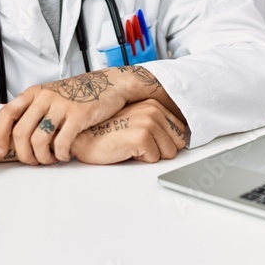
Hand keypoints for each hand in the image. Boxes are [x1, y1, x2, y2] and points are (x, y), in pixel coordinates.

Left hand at [0, 70, 130, 164]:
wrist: (111, 84)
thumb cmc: (80, 94)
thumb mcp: (52, 96)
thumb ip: (34, 111)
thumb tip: (16, 136)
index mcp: (34, 93)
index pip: (6, 114)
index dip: (0, 135)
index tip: (2, 150)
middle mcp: (45, 97)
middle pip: (20, 132)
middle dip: (23, 154)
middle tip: (32, 162)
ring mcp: (62, 105)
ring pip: (38, 140)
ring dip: (42, 158)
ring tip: (50, 160)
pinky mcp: (79, 115)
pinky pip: (61, 143)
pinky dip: (60, 155)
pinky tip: (64, 156)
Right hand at [71, 100, 187, 164]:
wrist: (84, 138)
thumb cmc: (107, 132)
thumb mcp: (136, 122)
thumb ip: (158, 126)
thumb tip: (178, 140)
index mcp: (153, 105)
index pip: (181, 132)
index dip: (164, 142)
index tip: (148, 141)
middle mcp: (153, 111)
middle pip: (178, 143)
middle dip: (160, 149)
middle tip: (138, 144)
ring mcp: (148, 122)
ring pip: (169, 153)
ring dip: (150, 154)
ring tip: (131, 146)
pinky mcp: (142, 136)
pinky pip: (154, 159)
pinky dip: (140, 159)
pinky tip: (126, 149)